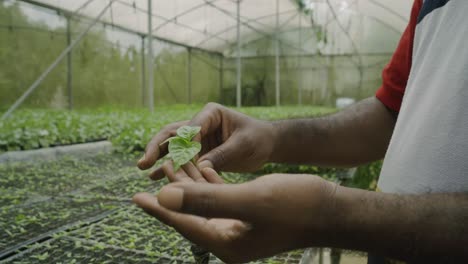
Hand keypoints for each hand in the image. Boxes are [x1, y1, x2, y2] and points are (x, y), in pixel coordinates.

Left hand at [133, 169, 337, 262]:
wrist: (330, 209)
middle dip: (174, 189)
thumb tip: (163, 196)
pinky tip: (201, 166)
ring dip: (191, 181)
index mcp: (226, 243)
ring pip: (205, 201)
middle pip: (191, 211)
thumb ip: (205, 199)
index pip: (183, 224)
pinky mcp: (249, 214)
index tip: (136, 196)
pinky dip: (210, 181)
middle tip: (157, 167)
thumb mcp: (248, 200)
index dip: (159, 208)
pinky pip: (221, 197)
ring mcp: (239, 227)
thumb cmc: (295, 206)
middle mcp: (229, 238)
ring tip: (175, 161)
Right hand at [137, 103, 275, 177]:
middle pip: (172, 133)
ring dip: (158, 156)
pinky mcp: (198, 152)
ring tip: (143, 167)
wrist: (266, 145)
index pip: (190, 128)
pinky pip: (180, 159)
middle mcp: (199, 124)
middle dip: (158, 147)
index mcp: (210, 114)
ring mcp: (197, 138)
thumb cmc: (258, 139)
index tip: (182, 163)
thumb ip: (222, 154)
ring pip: (172, 146)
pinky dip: (169, 167)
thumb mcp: (243, 145)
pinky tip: (154, 177)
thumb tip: (201, 167)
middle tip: (144, 161)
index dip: (183, 146)